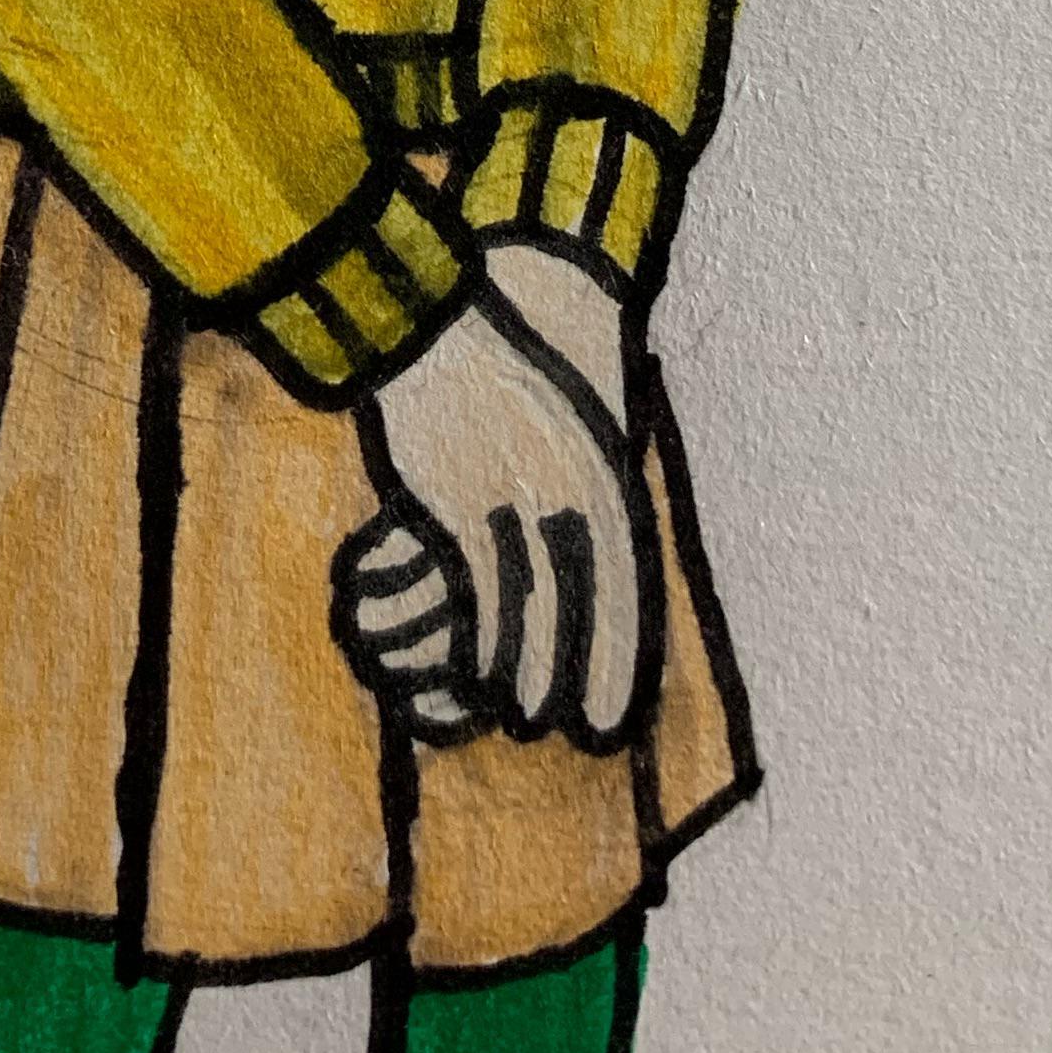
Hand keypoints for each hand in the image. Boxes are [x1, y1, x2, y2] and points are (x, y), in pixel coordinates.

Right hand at [333, 266, 646, 748]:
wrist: (427, 319)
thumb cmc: (494, 366)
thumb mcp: (564, 414)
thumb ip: (582, 480)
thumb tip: (597, 549)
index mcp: (598, 465)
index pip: (624, 580)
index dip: (622, 655)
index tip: (618, 712)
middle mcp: (566, 485)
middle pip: (585, 605)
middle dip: (583, 678)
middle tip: (576, 733)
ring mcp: (512, 493)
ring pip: (531, 609)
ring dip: (528, 676)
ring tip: (524, 720)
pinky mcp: (458, 499)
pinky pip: (480, 591)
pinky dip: (482, 643)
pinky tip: (476, 679)